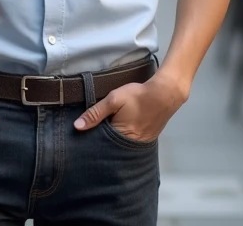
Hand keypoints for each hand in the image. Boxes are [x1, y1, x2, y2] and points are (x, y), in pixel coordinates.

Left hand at [72, 73, 187, 142]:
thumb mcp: (114, 100)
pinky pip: (129, 143)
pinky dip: (122, 139)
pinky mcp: (146, 140)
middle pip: (109, 148)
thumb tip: (77, 126)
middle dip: (100, 144)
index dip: (89, 141)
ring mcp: (139, 144)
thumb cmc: (138, 96)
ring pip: (119, 147)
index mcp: (119, 137)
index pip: (99, 145)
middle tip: (88, 138)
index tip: (79, 139)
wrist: (165, 94)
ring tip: (100, 135)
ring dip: (111, 142)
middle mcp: (129, 146)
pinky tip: (117, 133)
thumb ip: (95, 113)